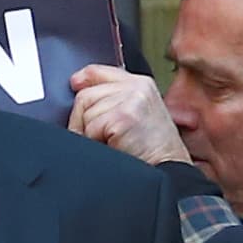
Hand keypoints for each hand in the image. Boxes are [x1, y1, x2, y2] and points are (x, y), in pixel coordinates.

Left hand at [67, 63, 189, 168]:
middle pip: (85, 95)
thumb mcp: (138, 114)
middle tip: (96, 137)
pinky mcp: (123, 117)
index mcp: (140, 84)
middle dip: (82, 119)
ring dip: (89, 133)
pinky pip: (90, 128)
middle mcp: (136, 87)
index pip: (98, 72)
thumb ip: (114, 99)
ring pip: (85, 112)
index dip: (82, 80)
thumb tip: (78, 88)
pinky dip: (95, 142)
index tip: (74, 86)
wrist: (168, 170)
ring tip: (111, 143)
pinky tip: (114, 147)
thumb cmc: (152, 149)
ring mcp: (131, 100)